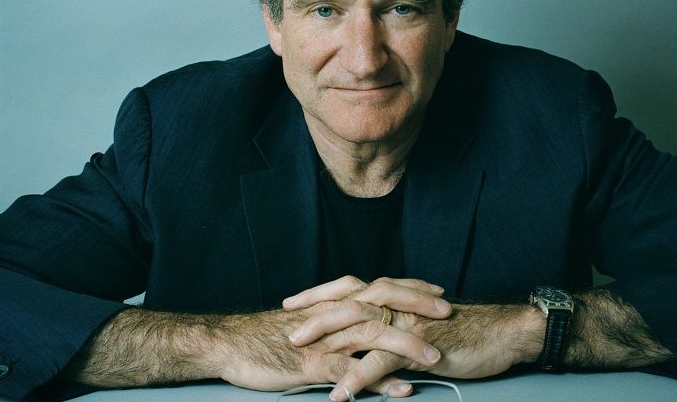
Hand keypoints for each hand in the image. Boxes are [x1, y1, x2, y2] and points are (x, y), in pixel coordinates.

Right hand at [217, 276, 449, 395]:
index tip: (436, 290)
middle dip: (418, 306)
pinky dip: (380, 381)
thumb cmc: (265, 334)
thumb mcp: (305, 321)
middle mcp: (333, 315)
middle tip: (448, 311)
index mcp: (333, 303)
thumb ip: (331, 319)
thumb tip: (355, 320)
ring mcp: (325, 340)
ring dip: (408, 346)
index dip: (408, 288)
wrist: (229, 342)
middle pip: (383, 304)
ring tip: (436, 357)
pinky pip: (353, 372)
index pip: (378, 288)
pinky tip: (402, 390)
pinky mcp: (314, 365)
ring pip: (373, 336)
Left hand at [287, 278, 545, 400]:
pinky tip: (341, 393)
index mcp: (393, 297)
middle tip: (287, 328)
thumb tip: (368, 335)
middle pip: (346, 303)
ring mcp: (405, 322)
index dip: (318, 295)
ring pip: (359, 326)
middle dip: (314, 314)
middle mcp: (395, 304)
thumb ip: (393, 324)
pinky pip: (382, 361)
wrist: (500, 332)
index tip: (291, 303)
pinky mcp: (418, 344)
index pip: (348, 290)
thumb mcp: (420, 322)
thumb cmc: (460, 329)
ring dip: (328, 339)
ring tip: (302, 353)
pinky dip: (359, 376)